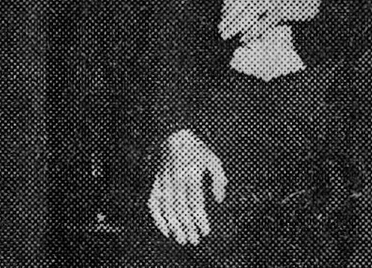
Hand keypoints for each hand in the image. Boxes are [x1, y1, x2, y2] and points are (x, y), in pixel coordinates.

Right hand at [147, 129, 226, 245]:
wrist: (172, 133)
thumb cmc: (196, 148)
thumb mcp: (213, 160)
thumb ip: (219, 180)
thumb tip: (218, 200)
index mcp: (190, 174)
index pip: (194, 202)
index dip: (199, 219)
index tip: (205, 231)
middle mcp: (175, 179)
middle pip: (180, 208)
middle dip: (187, 227)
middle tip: (193, 240)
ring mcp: (162, 180)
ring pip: (165, 208)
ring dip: (173, 225)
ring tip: (180, 238)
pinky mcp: (155, 181)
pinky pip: (152, 201)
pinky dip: (156, 216)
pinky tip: (164, 227)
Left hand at [219, 0, 319, 43]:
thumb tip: (231, 8)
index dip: (227, 7)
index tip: (222, 17)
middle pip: (240, 5)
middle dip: (229, 19)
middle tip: (221, 31)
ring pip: (249, 14)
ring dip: (236, 27)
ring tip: (229, 36)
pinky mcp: (282, 9)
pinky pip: (263, 23)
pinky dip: (252, 32)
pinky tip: (244, 38)